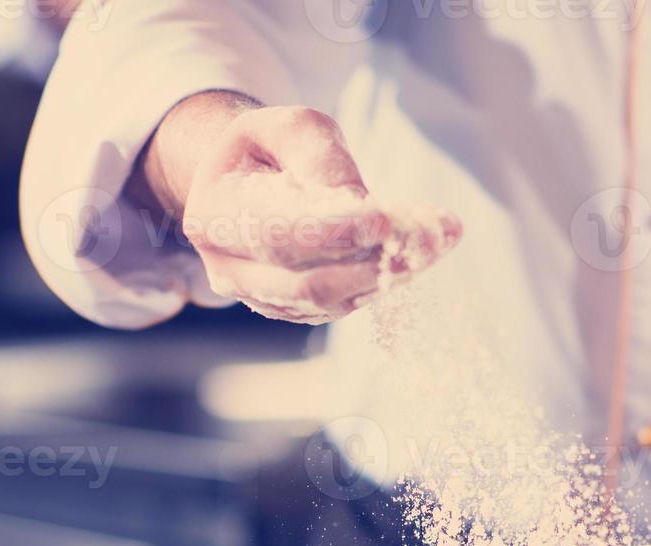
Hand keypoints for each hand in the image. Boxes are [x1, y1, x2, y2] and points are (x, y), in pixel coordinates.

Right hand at [131, 93, 459, 322]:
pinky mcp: (298, 311)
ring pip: (333, 301)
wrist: (253, 182)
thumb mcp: (290, 128)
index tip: (387, 218)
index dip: (334, 231)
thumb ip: (320, 157)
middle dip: (373, 260)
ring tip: (436, 240)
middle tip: (429, 235)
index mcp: (214, 215)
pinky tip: (420, 253)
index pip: (278, 234)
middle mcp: (230, 268)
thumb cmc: (272, 150)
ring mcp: (263, 297)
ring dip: (390, 274)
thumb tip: (358, 202)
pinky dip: (387, 281)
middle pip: (308, 281)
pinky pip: (346, 304)